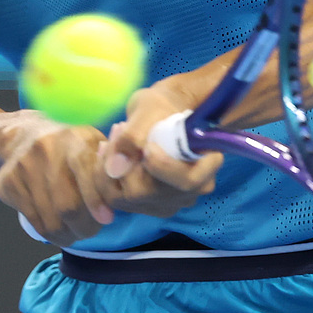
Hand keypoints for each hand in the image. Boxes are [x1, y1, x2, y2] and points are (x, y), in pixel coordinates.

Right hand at [0, 117, 118, 246]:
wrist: (22, 136)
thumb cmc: (69, 146)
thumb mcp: (91, 144)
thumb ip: (107, 166)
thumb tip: (123, 192)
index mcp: (75, 138)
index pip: (87, 172)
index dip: (97, 201)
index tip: (107, 219)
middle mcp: (47, 148)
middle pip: (68, 205)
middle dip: (85, 227)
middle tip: (91, 231)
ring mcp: (25, 165)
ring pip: (50, 219)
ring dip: (68, 235)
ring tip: (76, 233)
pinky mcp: (9, 182)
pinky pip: (34, 221)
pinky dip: (50, 234)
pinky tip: (59, 232)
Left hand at [99, 81, 223, 213]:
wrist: (157, 116)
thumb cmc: (160, 107)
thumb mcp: (149, 108)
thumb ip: (134, 135)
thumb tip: (116, 168)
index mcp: (206, 165)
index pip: (186, 181)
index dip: (163, 167)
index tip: (147, 146)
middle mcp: (190, 191)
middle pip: (151, 193)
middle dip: (125, 162)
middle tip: (118, 129)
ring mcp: (169, 202)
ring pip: (128, 198)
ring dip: (111, 167)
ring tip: (114, 137)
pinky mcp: (147, 205)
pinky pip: (118, 198)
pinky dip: (106, 176)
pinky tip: (110, 152)